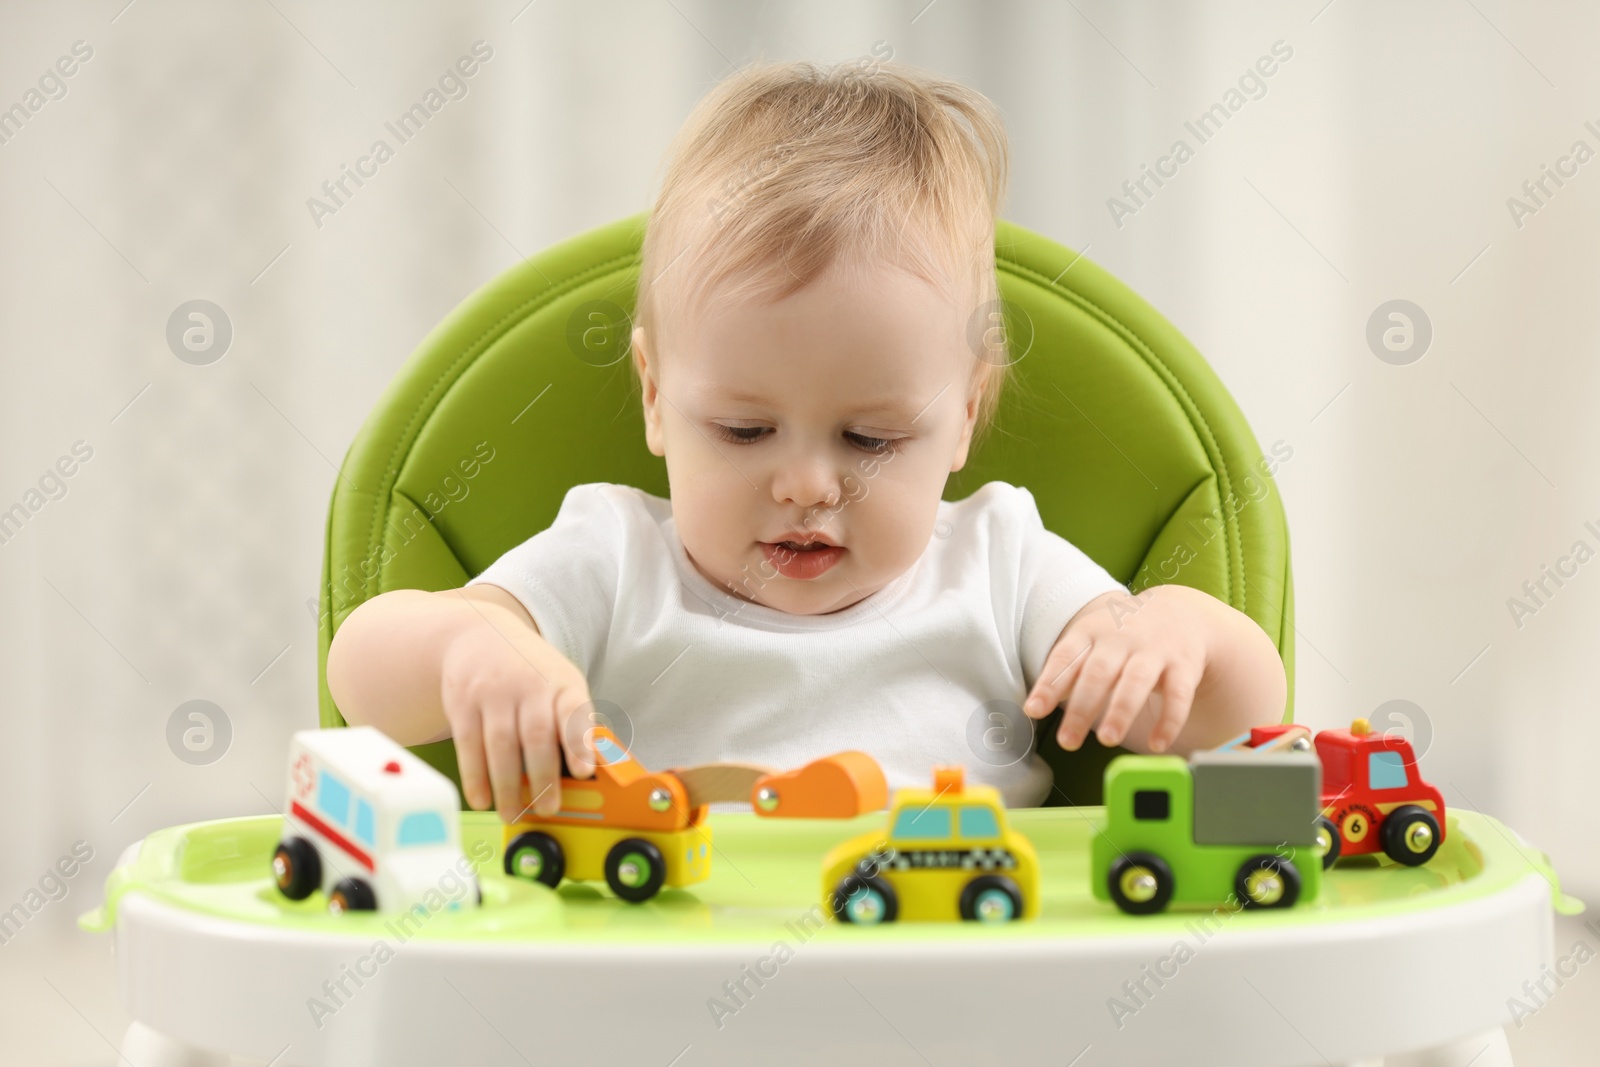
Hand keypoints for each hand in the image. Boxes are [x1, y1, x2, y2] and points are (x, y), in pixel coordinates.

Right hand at [438, 618, 594, 822]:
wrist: (480, 634)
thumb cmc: (530, 672)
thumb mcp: (560, 683)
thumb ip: (572, 721)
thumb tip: (586, 772)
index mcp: (562, 683)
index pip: (574, 711)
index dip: (579, 742)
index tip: (584, 772)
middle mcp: (529, 685)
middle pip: (536, 735)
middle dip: (543, 778)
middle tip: (548, 809)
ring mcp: (493, 692)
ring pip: (501, 744)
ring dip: (507, 786)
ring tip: (512, 813)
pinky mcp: (462, 702)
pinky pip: (468, 744)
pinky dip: (475, 777)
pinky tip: (482, 799)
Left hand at [1022, 586, 1209, 752]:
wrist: (1179, 612)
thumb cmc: (1121, 638)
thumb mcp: (1091, 642)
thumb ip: (1065, 672)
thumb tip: (1032, 708)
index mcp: (1091, 632)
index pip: (1065, 657)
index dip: (1048, 684)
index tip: (1033, 710)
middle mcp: (1121, 638)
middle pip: (1098, 673)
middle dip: (1081, 708)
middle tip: (1067, 741)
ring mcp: (1154, 650)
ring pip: (1136, 681)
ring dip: (1121, 711)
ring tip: (1107, 740)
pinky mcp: (1184, 665)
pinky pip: (1178, 694)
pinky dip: (1169, 720)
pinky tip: (1158, 745)